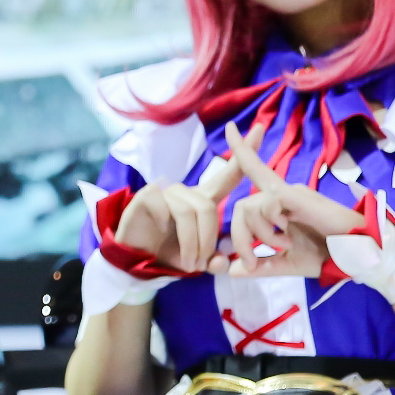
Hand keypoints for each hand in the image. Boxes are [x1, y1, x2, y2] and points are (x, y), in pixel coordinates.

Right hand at [111, 147, 248, 272]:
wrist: (134, 261)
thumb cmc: (168, 254)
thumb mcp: (197, 260)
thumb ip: (214, 261)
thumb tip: (221, 263)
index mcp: (202, 200)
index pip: (228, 175)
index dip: (244, 154)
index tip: (260, 129)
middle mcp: (185, 191)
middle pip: (208, 207)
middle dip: (207, 240)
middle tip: (200, 264)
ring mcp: (165, 190)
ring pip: (191, 211)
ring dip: (193, 243)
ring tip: (189, 263)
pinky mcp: (147, 195)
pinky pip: (170, 211)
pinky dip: (174, 234)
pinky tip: (163, 238)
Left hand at [216, 122, 362, 278]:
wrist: (357, 255)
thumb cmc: (327, 255)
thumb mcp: (287, 263)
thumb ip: (261, 266)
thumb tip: (232, 270)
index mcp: (280, 203)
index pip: (256, 172)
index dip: (242, 151)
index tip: (231, 127)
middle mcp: (283, 192)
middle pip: (241, 206)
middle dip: (240, 238)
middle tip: (251, 263)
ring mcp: (290, 192)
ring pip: (248, 207)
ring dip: (260, 236)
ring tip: (283, 247)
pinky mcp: (296, 195)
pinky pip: (265, 205)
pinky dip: (270, 229)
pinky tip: (288, 239)